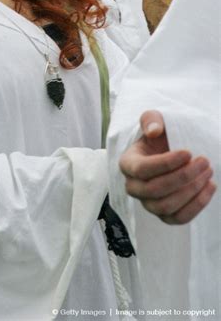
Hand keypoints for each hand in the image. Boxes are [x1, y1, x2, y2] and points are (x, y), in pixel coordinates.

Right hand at [119, 110, 215, 224]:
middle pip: (155, 190)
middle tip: (204, 162)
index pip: (142, 169)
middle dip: (183, 177)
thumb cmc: (159, 136)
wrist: (168, 152)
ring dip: (192, 191)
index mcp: (127, 163)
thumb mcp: (153, 120)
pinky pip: (179, 218)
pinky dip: (197, 205)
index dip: (166, 163)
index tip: (188, 153)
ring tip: (208, 173)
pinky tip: (210, 186)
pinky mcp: (164, 215)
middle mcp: (133, 187)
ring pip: (166, 207)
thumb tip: (154, 131)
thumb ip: (151, 119)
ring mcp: (148, 204)